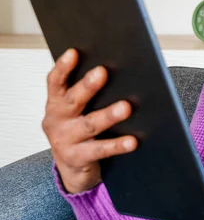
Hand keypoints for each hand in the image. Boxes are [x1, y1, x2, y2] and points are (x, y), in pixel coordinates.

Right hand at [42, 49, 137, 193]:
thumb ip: (88, 93)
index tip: (74, 52)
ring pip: (90, 125)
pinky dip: (117, 145)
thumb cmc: (79, 129)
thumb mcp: (77, 110)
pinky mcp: (78, 158)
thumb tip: (118, 70)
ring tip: (126, 107)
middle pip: (74, 100)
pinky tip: (132, 141)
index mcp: (57, 102)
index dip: (63, 67)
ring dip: (108, 115)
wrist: (72, 167)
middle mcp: (58, 120)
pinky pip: (100, 150)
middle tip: (102, 72)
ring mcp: (66, 140)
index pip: (56, 82)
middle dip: (88, 86)